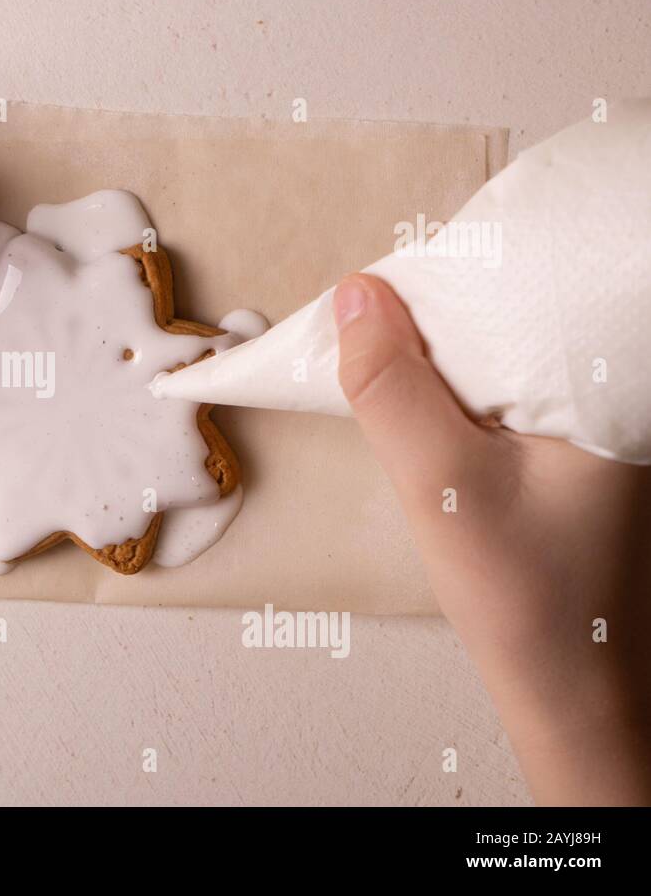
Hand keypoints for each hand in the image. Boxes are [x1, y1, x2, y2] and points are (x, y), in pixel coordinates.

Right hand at [334, 272, 650, 803]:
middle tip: (367, 341)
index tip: (367, 300)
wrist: (572, 689)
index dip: (436, 283)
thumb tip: (355, 295)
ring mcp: (598, 416)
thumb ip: (394, 391)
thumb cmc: (527, 600)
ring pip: (503, 350)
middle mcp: (617, 389)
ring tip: (389, 373)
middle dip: (432, 322)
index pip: (518, 285)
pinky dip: (459, 389)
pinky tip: (427, 407)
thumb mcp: (441, 487)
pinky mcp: (575, 441)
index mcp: (612, 381)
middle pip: (509, 313)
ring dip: (440, 358)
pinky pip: (508, 386)